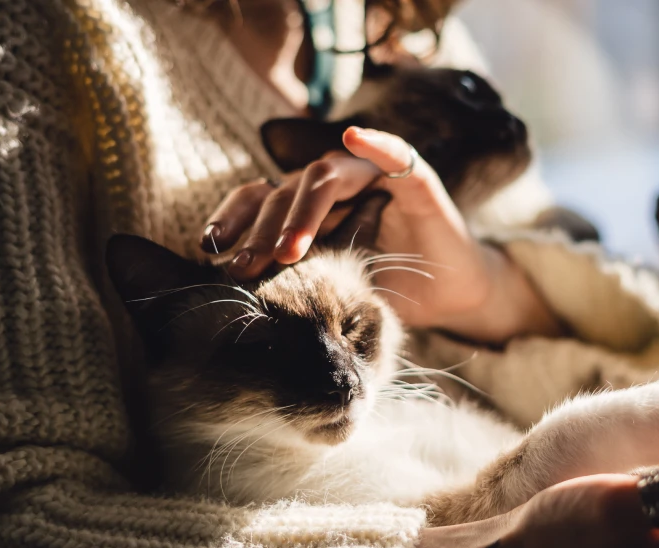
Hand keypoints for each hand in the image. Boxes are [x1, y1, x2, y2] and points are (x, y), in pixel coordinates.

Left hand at [200, 128, 561, 341]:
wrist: (449, 298)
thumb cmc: (385, 291)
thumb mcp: (327, 287)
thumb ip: (289, 277)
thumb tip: (229, 291)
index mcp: (307, 207)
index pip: (259, 199)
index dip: (232, 218)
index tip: (208, 249)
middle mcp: (334, 185)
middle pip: (285, 190)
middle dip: (261, 230)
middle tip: (245, 267)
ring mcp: (372, 176)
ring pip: (325, 175)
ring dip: (302, 212)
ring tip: (288, 250)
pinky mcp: (415, 177)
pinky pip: (394, 153)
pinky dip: (376, 142)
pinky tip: (355, 138)